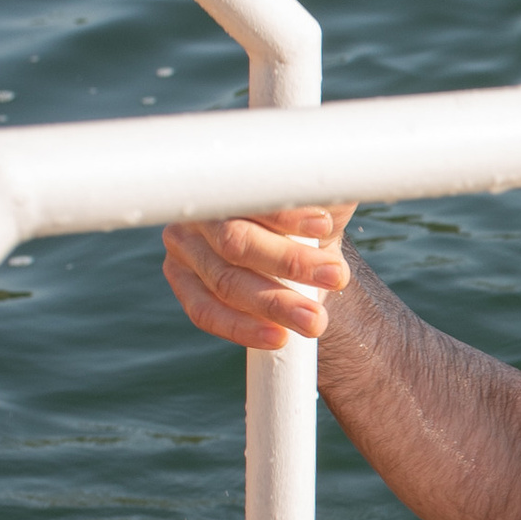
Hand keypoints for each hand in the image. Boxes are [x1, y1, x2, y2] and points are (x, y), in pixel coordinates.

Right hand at [163, 205, 355, 353]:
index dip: (285, 213)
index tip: (324, 225)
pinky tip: (277, 337)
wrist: (305, 244)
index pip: (251, 197)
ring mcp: (185, 249)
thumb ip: (323, 190)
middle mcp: (200, 213)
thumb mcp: (325, 193)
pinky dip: (242, 328)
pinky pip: (206, 312)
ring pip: (225, 282)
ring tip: (315, 321)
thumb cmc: (314, 213)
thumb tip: (329, 205)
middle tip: (336, 278)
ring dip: (274, 304)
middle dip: (290, 263)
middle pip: (236, 241)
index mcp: (229, 182)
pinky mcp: (184, 283)